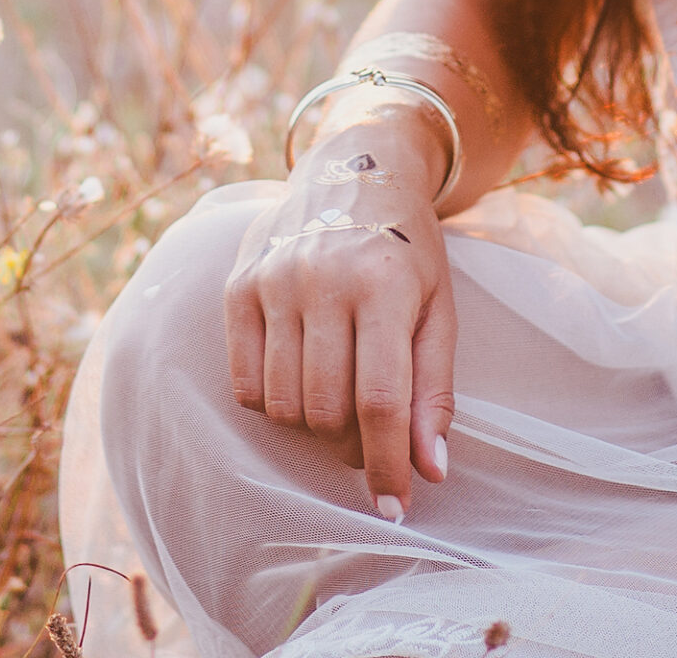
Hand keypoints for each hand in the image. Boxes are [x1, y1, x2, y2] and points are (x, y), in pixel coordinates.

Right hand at [223, 116, 459, 516]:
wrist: (357, 171)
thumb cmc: (408, 251)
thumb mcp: (438, 311)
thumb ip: (434, 392)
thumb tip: (430, 473)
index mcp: (382, 285)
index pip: (380, 401)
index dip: (386, 465)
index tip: (395, 507)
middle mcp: (321, 280)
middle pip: (325, 411)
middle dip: (352, 446)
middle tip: (370, 437)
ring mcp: (272, 281)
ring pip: (283, 404)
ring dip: (313, 427)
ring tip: (338, 404)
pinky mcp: (237, 286)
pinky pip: (244, 384)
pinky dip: (273, 401)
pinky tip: (300, 379)